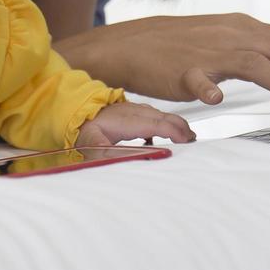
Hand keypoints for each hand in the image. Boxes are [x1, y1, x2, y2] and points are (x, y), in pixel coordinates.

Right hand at [55, 14, 269, 107]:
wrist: (131, 45)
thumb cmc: (179, 48)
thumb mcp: (224, 40)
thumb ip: (257, 50)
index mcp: (243, 28)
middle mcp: (231, 35)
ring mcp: (206, 52)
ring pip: (253, 63)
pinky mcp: (181, 71)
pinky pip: (198, 79)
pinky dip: (208, 87)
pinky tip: (216, 98)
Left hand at [76, 101, 194, 145]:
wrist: (76, 112)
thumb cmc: (84, 130)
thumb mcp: (90, 144)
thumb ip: (106, 151)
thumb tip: (124, 158)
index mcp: (124, 120)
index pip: (154, 124)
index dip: (172, 130)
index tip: (185, 140)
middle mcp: (132, 112)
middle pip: (162, 117)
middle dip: (180, 128)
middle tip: (193, 142)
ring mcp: (135, 110)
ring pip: (161, 115)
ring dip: (176, 125)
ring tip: (188, 138)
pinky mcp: (135, 113)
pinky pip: (155, 117)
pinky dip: (166, 124)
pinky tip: (171, 134)